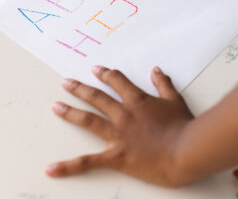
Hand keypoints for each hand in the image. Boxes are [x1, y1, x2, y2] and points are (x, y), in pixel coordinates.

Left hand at [46, 66, 193, 186]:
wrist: (185, 150)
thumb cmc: (182, 127)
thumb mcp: (175, 101)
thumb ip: (164, 84)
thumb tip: (156, 70)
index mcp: (138, 101)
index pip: (118, 82)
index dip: (106, 75)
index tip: (96, 69)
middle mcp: (124, 115)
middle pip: (97, 98)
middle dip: (80, 88)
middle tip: (66, 83)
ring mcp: (118, 135)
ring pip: (89, 121)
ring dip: (71, 112)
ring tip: (56, 106)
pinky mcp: (116, 156)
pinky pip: (88, 162)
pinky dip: (68, 166)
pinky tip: (51, 168)